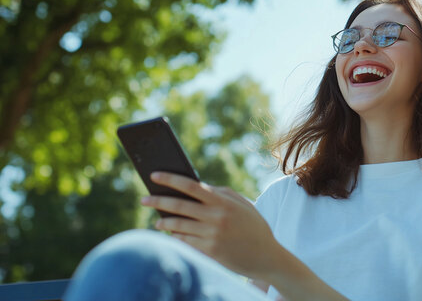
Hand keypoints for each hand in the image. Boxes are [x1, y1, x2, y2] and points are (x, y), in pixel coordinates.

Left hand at [140, 172, 278, 279]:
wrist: (267, 256)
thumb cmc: (253, 227)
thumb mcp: (242, 204)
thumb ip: (221, 194)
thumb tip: (196, 187)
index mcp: (223, 201)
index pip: (190, 186)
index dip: (170, 179)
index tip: (154, 176)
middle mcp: (215, 217)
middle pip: (178, 206)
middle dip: (157, 201)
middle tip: (144, 199)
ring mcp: (211, 235)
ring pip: (177, 226)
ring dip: (164, 222)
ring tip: (158, 221)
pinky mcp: (209, 252)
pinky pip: (184, 242)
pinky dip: (176, 237)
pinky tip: (172, 234)